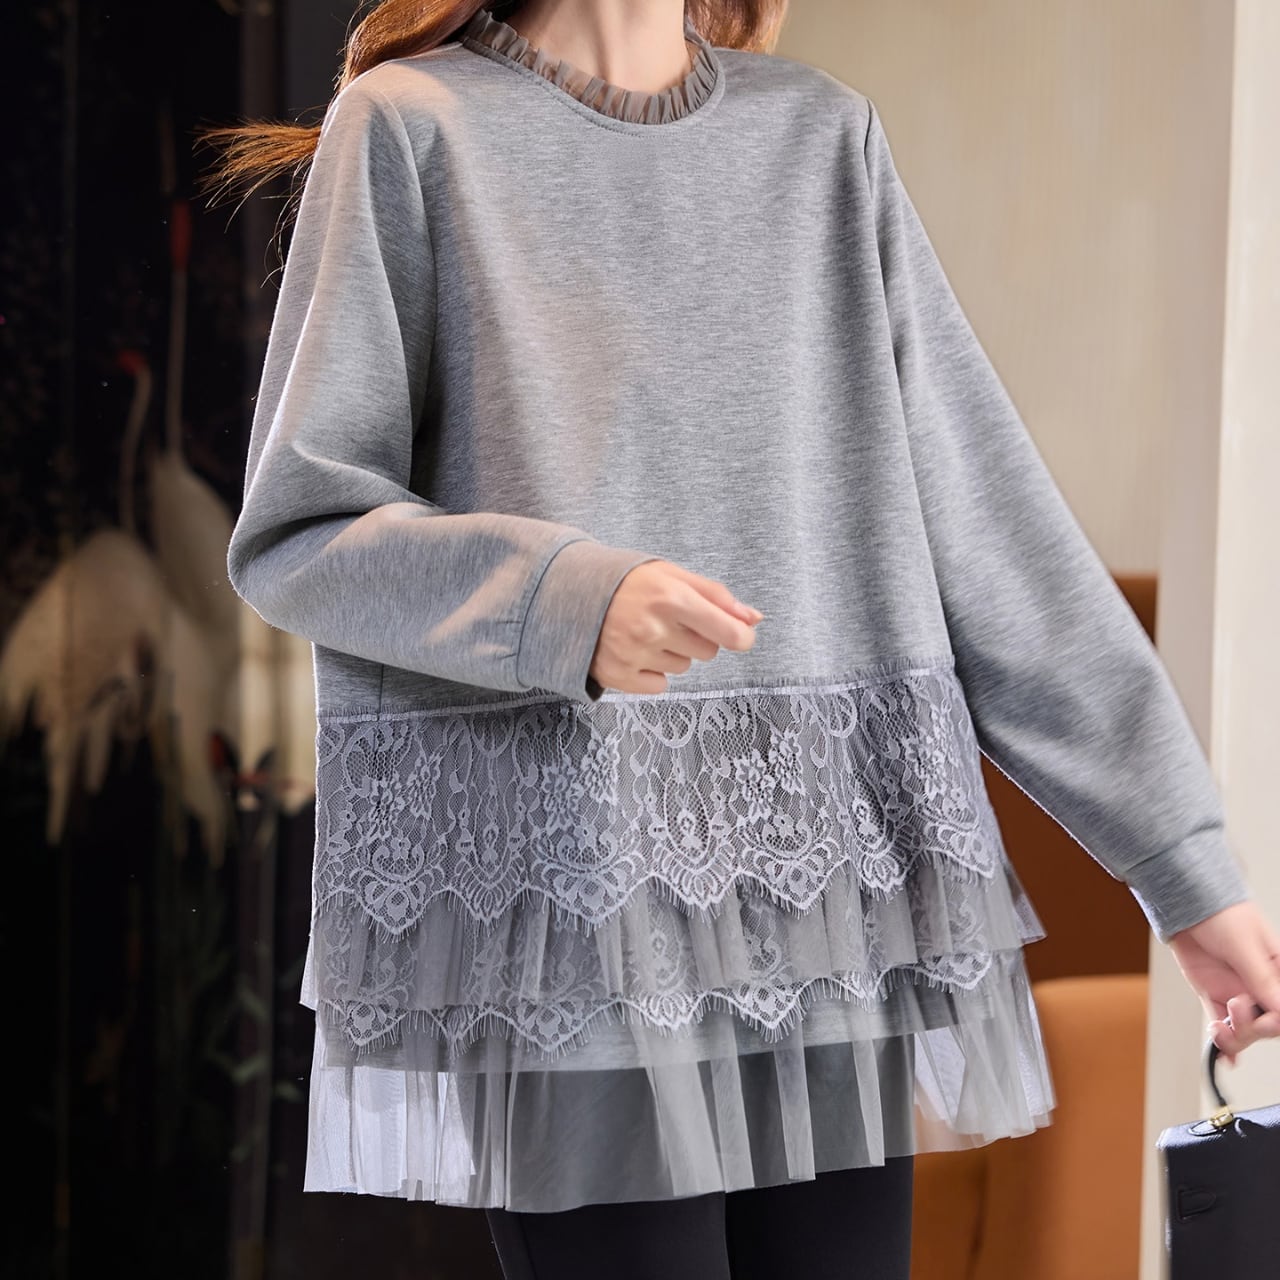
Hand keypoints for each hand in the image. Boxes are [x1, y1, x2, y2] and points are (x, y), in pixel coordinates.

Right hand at [589, 560, 762, 695]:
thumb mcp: (671, 575)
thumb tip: (754, 619)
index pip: (729, 633)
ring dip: (671, 652)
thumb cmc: (628, 582)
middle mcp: (654, 628)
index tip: (738, 635)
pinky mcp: (618, 676)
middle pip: (708, 651)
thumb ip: (716, 596)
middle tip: (668, 620)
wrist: (569, 594)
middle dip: (695, 636)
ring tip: (645, 632)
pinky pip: (660, 685)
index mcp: (672, 597)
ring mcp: (635, 655)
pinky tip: (634, 651)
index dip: (740, 636)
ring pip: (683, 667)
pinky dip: (651, 672)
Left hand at [1166, 899, 1279, 1065]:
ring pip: (1245, 1029)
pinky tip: (1224, 1058)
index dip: (1275, 1021)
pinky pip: (1222, 1023)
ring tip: (1220, 1029)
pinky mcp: (1213, 994)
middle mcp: (1260, 986)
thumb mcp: (1245, 947)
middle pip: (1268, 1025)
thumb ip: (1262, 979)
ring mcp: (1237, 992)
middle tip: (1236, 1009)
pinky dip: (1223, 1042)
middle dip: (1253, 1026)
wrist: (1184, 902)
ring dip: (1235, 1037)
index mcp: (1279, 973)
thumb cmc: (1221, 913)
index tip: (1266, 1019)